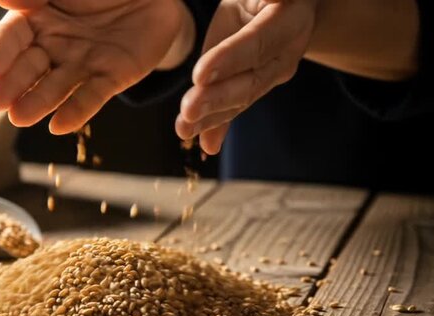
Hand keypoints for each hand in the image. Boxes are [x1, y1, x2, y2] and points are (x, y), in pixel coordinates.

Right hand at [0, 0, 187, 134]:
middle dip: (12, 85)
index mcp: (38, 19)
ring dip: (38, 102)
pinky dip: (77, 111)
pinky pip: (92, 96)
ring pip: (57, 85)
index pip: (10, 38)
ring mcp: (82, 64)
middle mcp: (55, 46)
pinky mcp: (111, 78)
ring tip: (20, 118)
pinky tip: (59, 126)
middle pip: (29, 67)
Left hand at [176, 0, 318, 154]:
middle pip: (250, 81)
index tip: (199, 75)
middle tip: (187, 111)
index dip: (229, 61)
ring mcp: (274, 75)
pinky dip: (219, 127)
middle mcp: (286, 54)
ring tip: (184, 130)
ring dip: (212, 118)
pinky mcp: (257, 87)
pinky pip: (236, 108)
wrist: (281, 5)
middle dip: (216, 99)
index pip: (256, 44)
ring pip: (241, 99)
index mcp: (289, 20)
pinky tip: (206, 145)